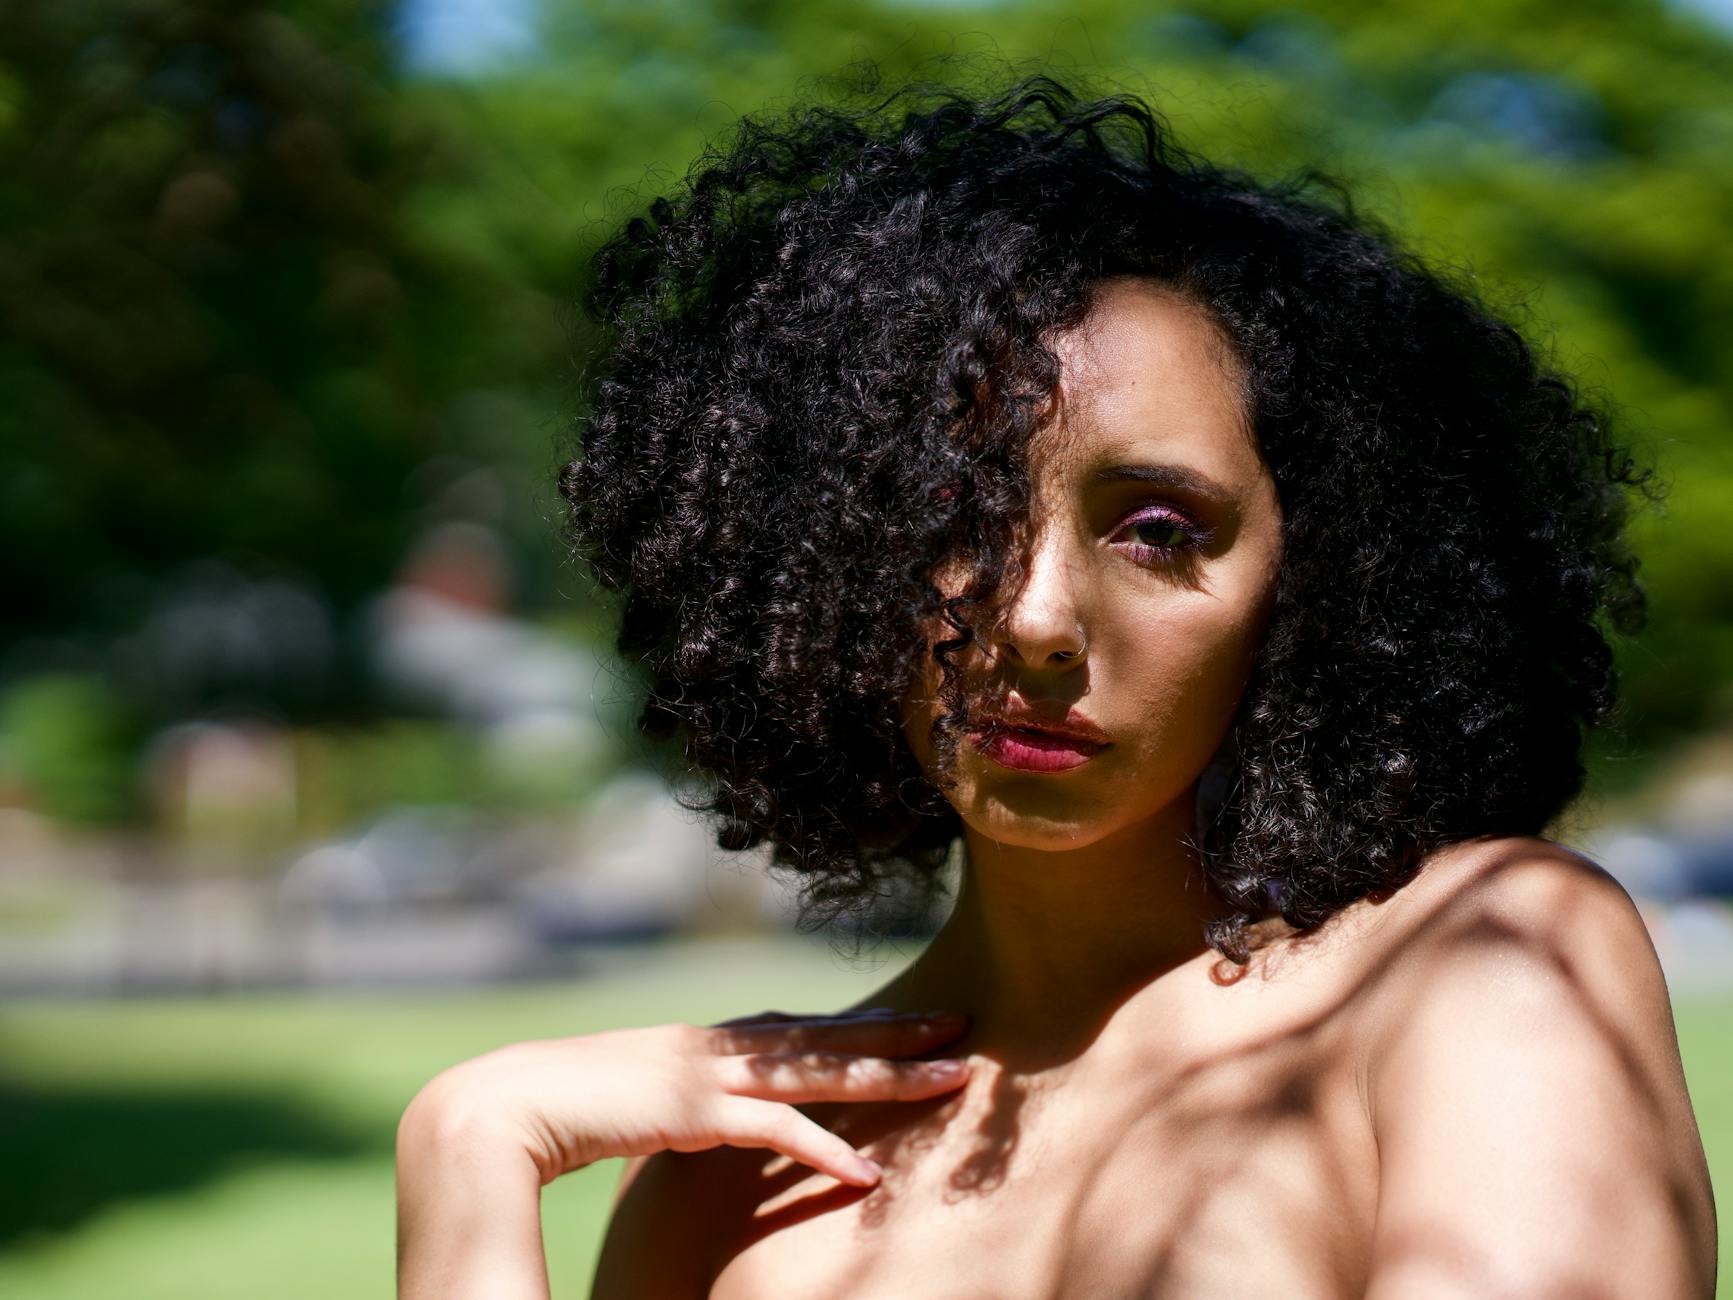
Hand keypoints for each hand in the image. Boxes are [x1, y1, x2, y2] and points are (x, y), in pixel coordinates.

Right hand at [401, 1008, 972, 1189]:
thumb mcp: (631, 1099)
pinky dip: (821, 1152)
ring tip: (952, 1079)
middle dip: (895, 1031)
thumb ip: (672, 1105)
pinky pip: (772, 1132)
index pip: (796, 1027)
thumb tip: (690, 1121)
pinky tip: (866, 1175)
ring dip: (888, 1075)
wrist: (499, 1106)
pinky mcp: (690, 1110)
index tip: (903, 1023)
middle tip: (962, 1025)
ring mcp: (707, 1072)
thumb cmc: (556, 1110)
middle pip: (825, 1034)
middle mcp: (715, 1045)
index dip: (853, 1025)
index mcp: (702, 1041)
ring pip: (819, 1069)